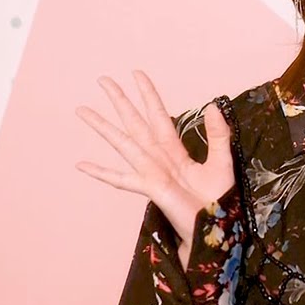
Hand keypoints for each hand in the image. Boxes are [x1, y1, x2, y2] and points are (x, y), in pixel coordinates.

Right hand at [74, 70, 234, 249]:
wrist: (215, 230)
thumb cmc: (219, 202)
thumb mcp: (223, 162)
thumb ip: (218, 135)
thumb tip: (212, 106)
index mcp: (175, 151)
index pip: (158, 115)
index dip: (148, 95)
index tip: (137, 74)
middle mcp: (159, 158)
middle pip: (135, 122)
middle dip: (120, 101)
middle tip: (103, 80)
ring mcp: (151, 172)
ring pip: (123, 142)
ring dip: (103, 126)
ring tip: (83, 110)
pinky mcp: (150, 188)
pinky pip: (121, 178)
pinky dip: (101, 171)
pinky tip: (81, 164)